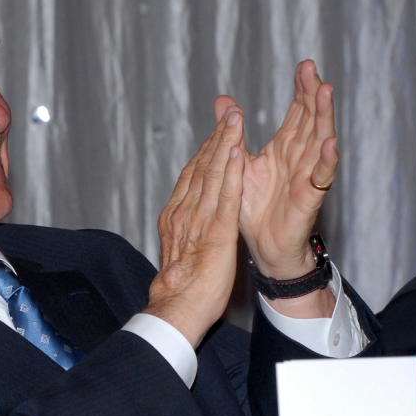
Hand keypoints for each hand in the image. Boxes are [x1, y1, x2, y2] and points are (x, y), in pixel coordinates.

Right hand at [146, 105, 245, 347]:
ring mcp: (199, 220)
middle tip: (229, 110)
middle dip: (216, 136)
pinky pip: (224, 198)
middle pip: (202, 167)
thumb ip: (188, 224)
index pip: (194, 174)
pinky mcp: (215, 233)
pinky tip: (238, 155)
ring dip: (224, 145)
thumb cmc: (184, 284)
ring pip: (212, 175)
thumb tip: (192, 213)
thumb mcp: (183, 245)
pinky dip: (230, 174)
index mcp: (178, 213)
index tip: (219, 128)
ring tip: (235, 119)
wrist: (177, 306)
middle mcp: (185, 211)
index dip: (207, 148)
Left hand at [232, 60, 337, 317]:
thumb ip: (234, 132)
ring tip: (326, 92)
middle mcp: (299, 159)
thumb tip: (224, 102)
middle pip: (311, 121)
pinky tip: (329, 144)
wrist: (263, 247)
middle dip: (314, 95)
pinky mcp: (308, 199)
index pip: (298, 114)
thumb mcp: (239, 162)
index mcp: (285, 149)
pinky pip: (319, 178)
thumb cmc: (255, 208)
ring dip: (324, 118)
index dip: (302, 91)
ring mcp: (306, 177)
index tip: (305, 66)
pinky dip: (325, 161)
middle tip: (313, 70)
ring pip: (319, 142)